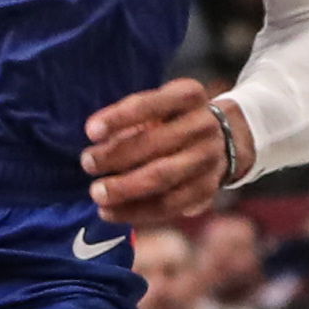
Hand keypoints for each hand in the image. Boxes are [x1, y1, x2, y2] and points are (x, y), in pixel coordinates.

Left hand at [81, 77, 228, 226]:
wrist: (222, 140)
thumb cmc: (172, 119)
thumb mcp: (158, 105)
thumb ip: (130, 120)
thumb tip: (96, 141)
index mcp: (189, 95)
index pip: (152, 104)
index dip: (119, 118)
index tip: (90, 131)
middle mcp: (204, 125)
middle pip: (157, 143)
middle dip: (117, 155)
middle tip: (86, 163)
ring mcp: (209, 159)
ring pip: (163, 177)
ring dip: (125, 188)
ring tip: (96, 193)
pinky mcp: (207, 189)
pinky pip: (169, 206)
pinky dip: (136, 212)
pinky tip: (110, 213)